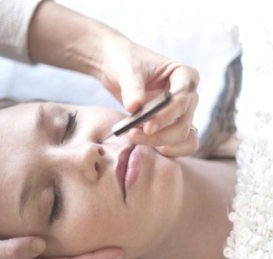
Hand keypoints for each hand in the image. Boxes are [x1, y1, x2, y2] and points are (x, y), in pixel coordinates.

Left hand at [101, 40, 199, 156]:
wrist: (118, 69)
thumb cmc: (126, 61)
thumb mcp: (127, 70)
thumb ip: (132, 88)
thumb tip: (134, 107)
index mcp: (185, 76)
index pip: (183, 100)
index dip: (167, 116)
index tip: (147, 126)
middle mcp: (188, 97)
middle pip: (183, 125)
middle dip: (160, 135)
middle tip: (133, 136)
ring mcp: (181, 113)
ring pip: (181, 138)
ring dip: (160, 144)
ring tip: (134, 138)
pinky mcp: (171, 125)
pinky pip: (176, 144)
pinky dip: (162, 149)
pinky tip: (142, 144)